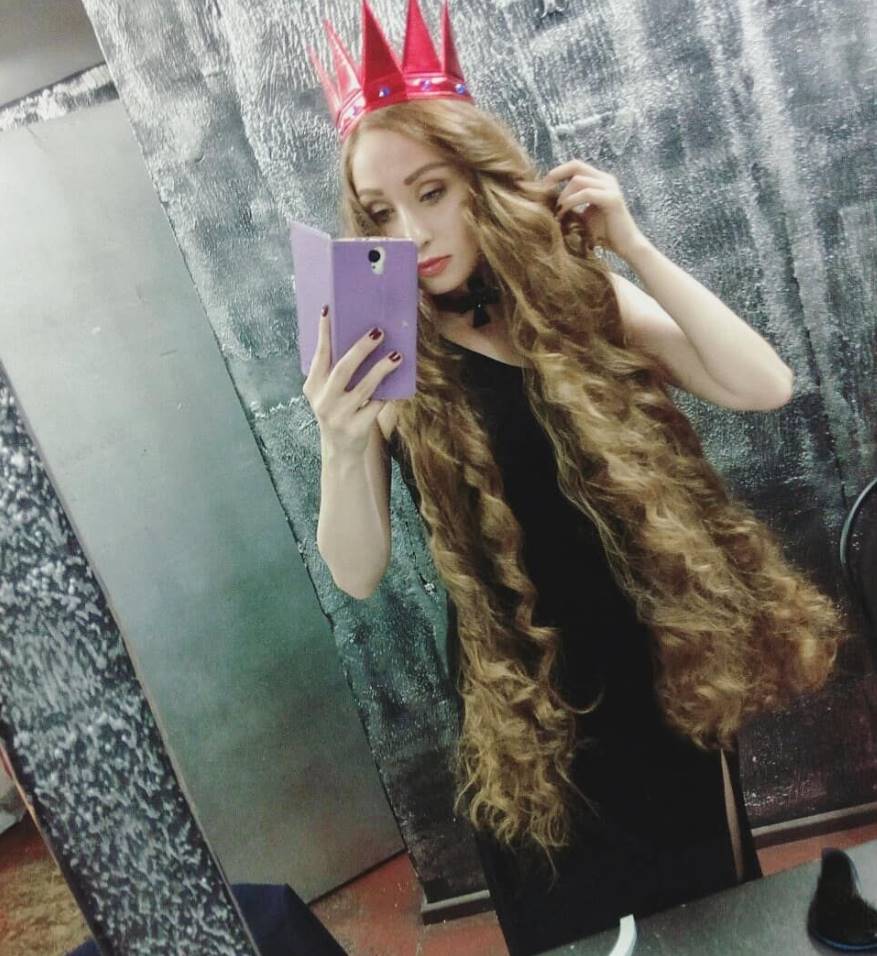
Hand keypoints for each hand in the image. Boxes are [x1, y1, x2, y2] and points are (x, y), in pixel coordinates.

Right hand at [302, 305, 401, 457]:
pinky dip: (388, 393)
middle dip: (361, 349)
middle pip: (343, 369)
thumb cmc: (339, 413)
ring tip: (396, 356)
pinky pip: (377, 405)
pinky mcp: (356, 428)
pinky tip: (398, 383)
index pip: (319, 355)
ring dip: (381, 369)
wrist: (341, 452)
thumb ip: (335, 372)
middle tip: (378, 332)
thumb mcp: (328, 393)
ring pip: (364, 388)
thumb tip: (361, 338)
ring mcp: (339, 416)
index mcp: (313, 387)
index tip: (329, 310)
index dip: (324, 333)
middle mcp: (323, 401)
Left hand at [542, 159, 644, 258]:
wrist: (626, 247)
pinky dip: (572, 202)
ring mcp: (611, 187)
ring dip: (563, 195)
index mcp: (599, 180)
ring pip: (579, 180)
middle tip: (542, 193)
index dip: (557, 172)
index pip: (575, 166)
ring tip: (557, 212)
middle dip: (556, 176)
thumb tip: (545, 203)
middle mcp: (606, 179)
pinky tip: (563, 213)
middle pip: (576, 166)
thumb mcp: (581, 216)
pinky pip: (587, 193)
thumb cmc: (603, 234)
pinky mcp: (612, 199)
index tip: (542, 187)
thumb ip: (569, 206)